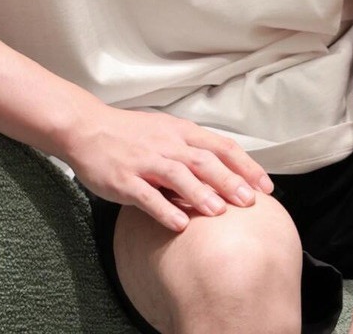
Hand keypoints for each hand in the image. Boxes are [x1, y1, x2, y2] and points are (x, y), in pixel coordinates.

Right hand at [65, 102, 273, 234]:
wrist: (87, 128)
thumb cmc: (130, 134)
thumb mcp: (165, 133)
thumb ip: (191, 151)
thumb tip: (222, 176)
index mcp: (181, 132)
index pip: (221, 146)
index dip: (245, 166)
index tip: (265, 186)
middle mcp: (167, 144)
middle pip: (205, 160)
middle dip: (229, 180)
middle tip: (250, 201)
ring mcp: (145, 161)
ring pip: (179, 175)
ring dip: (201, 193)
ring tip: (220, 212)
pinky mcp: (124, 179)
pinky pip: (147, 196)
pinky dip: (164, 210)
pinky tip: (179, 225)